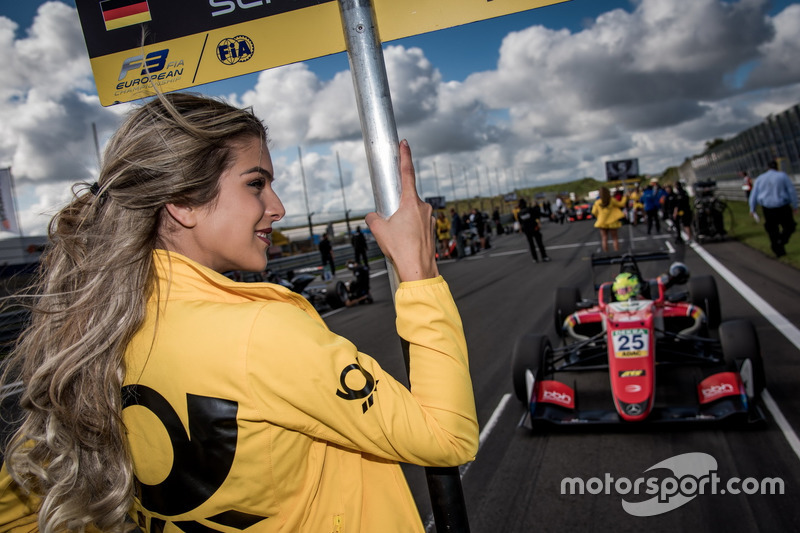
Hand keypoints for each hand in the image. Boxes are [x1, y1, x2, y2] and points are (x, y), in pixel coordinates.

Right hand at [365, 140, 437, 281]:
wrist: (418, 269)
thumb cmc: (400, 249)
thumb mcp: (378, 230)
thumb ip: (373, 217)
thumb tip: (373, 216)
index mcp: (411, 202)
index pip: (407, 172)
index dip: (405, 156)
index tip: (404, 143)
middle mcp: (423, 206)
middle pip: (406, 199)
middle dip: (396, 207)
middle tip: (391, 225)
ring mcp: (430, 218)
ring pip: (411, 213)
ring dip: (403, 221)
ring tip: (398, 238)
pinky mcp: (431, 229)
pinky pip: (417, 223)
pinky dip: (410, 229)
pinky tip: (405, 242)